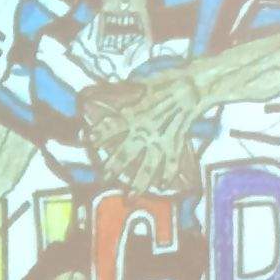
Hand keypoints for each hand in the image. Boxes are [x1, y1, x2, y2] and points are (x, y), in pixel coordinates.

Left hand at [81, 72, 202, 190]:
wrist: (191, 87)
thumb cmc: (166, 82)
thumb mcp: (140, 85)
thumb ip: (126, 94)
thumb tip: (110, 90)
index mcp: (133, 114)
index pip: (111, 127)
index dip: (99, 134)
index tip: (88, 140)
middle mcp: (144, 130)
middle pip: (126, 153)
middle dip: (114, 167)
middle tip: (104, 178)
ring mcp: (160, 139)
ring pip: (148, 166)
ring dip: (139, 183)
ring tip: (131, 196)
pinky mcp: (175, 143)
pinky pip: (171, 163)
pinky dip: (168, 175)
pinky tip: (163, 186)